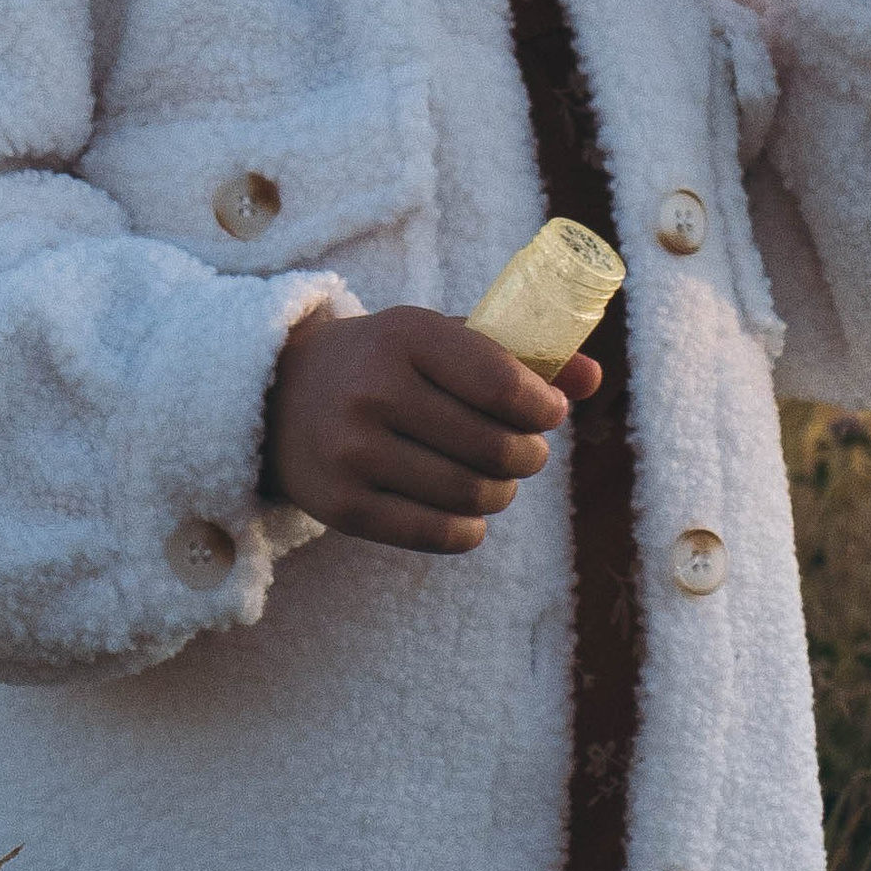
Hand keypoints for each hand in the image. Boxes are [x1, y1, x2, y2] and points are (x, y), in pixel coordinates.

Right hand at [264, 305, 599, 552]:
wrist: (277, 396)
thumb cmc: (382, 363)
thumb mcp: (439, 339)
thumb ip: (517, 354)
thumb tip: (594, 377)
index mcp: (406, 335)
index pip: (505, 384)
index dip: (545, 409)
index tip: (549, 415)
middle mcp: (375, 390)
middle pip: (496, 447)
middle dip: (529, 456)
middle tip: (525, 453)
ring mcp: (354, 451)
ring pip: (473, 494)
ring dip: (500, 493)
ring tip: (494, 480)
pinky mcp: (342, 506)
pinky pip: (439, 535)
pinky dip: (469, 530)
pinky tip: (467, 514)